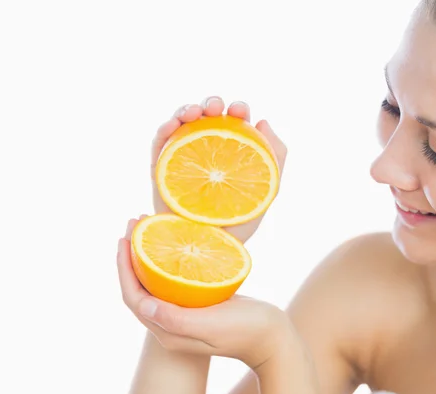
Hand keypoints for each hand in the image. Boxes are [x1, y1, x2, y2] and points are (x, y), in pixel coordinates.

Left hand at [117, 217, 294, 368]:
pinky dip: (168, 257)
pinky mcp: (198, 303)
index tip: (124, 239)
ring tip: (150, 223)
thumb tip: (143, 305)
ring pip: (156, 280)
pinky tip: (175, 239)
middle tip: (135, 221)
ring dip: (147, 253)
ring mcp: (184, 313)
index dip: (124, 269)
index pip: (134, 299)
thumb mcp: (211, 326)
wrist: (273, 337)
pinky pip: (173, 278)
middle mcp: (171, 324)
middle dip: (131, 255)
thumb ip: (177, 319)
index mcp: (168, 332)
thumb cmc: (247, 331)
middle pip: (140, 287)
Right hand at [150, 96, 287, 242]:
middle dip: (211, 104)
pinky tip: (173, 124)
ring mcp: (182, 158)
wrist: (209, 249)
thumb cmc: (239, 223)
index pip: (234, 123)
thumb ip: (276, 156)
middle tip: (215, 107)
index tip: (240, 110)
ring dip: (186, 109)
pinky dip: (164, 128)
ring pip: (182, 124)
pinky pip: (159, 143)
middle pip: (207, 118)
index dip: (237, 109)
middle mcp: (206, 152)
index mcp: (230, 153)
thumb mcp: (268, 190)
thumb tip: (263, 121)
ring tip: (192, 112)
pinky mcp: (161, 169)